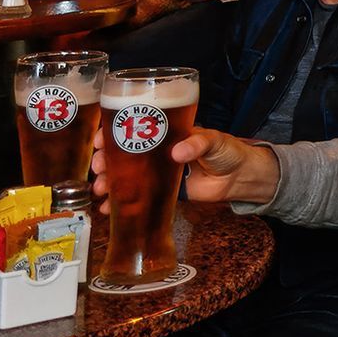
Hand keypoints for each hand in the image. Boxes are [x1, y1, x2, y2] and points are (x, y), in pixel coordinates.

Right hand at [91, 128, 280, 210]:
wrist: (240, 178)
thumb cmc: (228, 151)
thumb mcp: (214, 141)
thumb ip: (198, 144)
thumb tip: (177, 152)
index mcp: (167, 133)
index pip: (134, 127)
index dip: (113, 132)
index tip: (99, 139)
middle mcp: (157, 151)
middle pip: (123, 153)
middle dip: (104, 160)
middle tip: (97, 168)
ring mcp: (157, 172)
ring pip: (125, 176)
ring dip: (108, 181)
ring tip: (100, 189)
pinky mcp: (161, 192)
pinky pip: (136, 196)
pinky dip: (119, 202)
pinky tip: (108, 208)